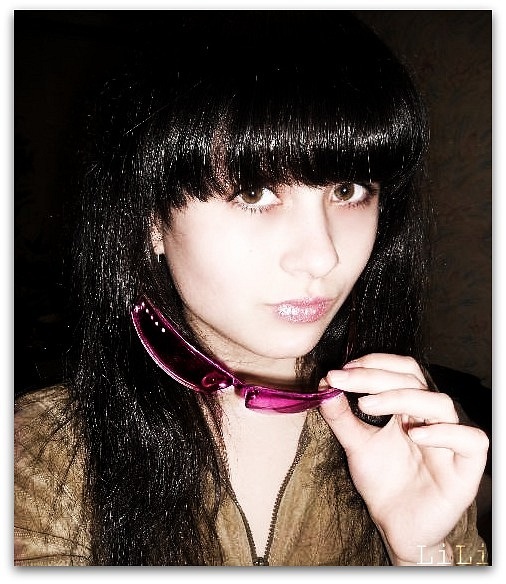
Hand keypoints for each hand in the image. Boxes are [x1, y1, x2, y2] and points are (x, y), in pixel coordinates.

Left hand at [319, 353, 488, 564]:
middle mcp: (432, 417)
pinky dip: (444, 433)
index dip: (374, 363)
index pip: (401, 370)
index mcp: (410, 408)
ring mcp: (452, 441)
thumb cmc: (382, 482)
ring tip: (366, 405)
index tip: (341, 370)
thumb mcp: (355, 445)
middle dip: (375, 377)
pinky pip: (471, 440)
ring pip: (440, 403)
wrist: (396, 526)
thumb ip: (341, 417)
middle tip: (344, 380)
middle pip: (414, 380)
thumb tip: (324, 385)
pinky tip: (414, 434)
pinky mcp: (467, 468)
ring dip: (401, 397)